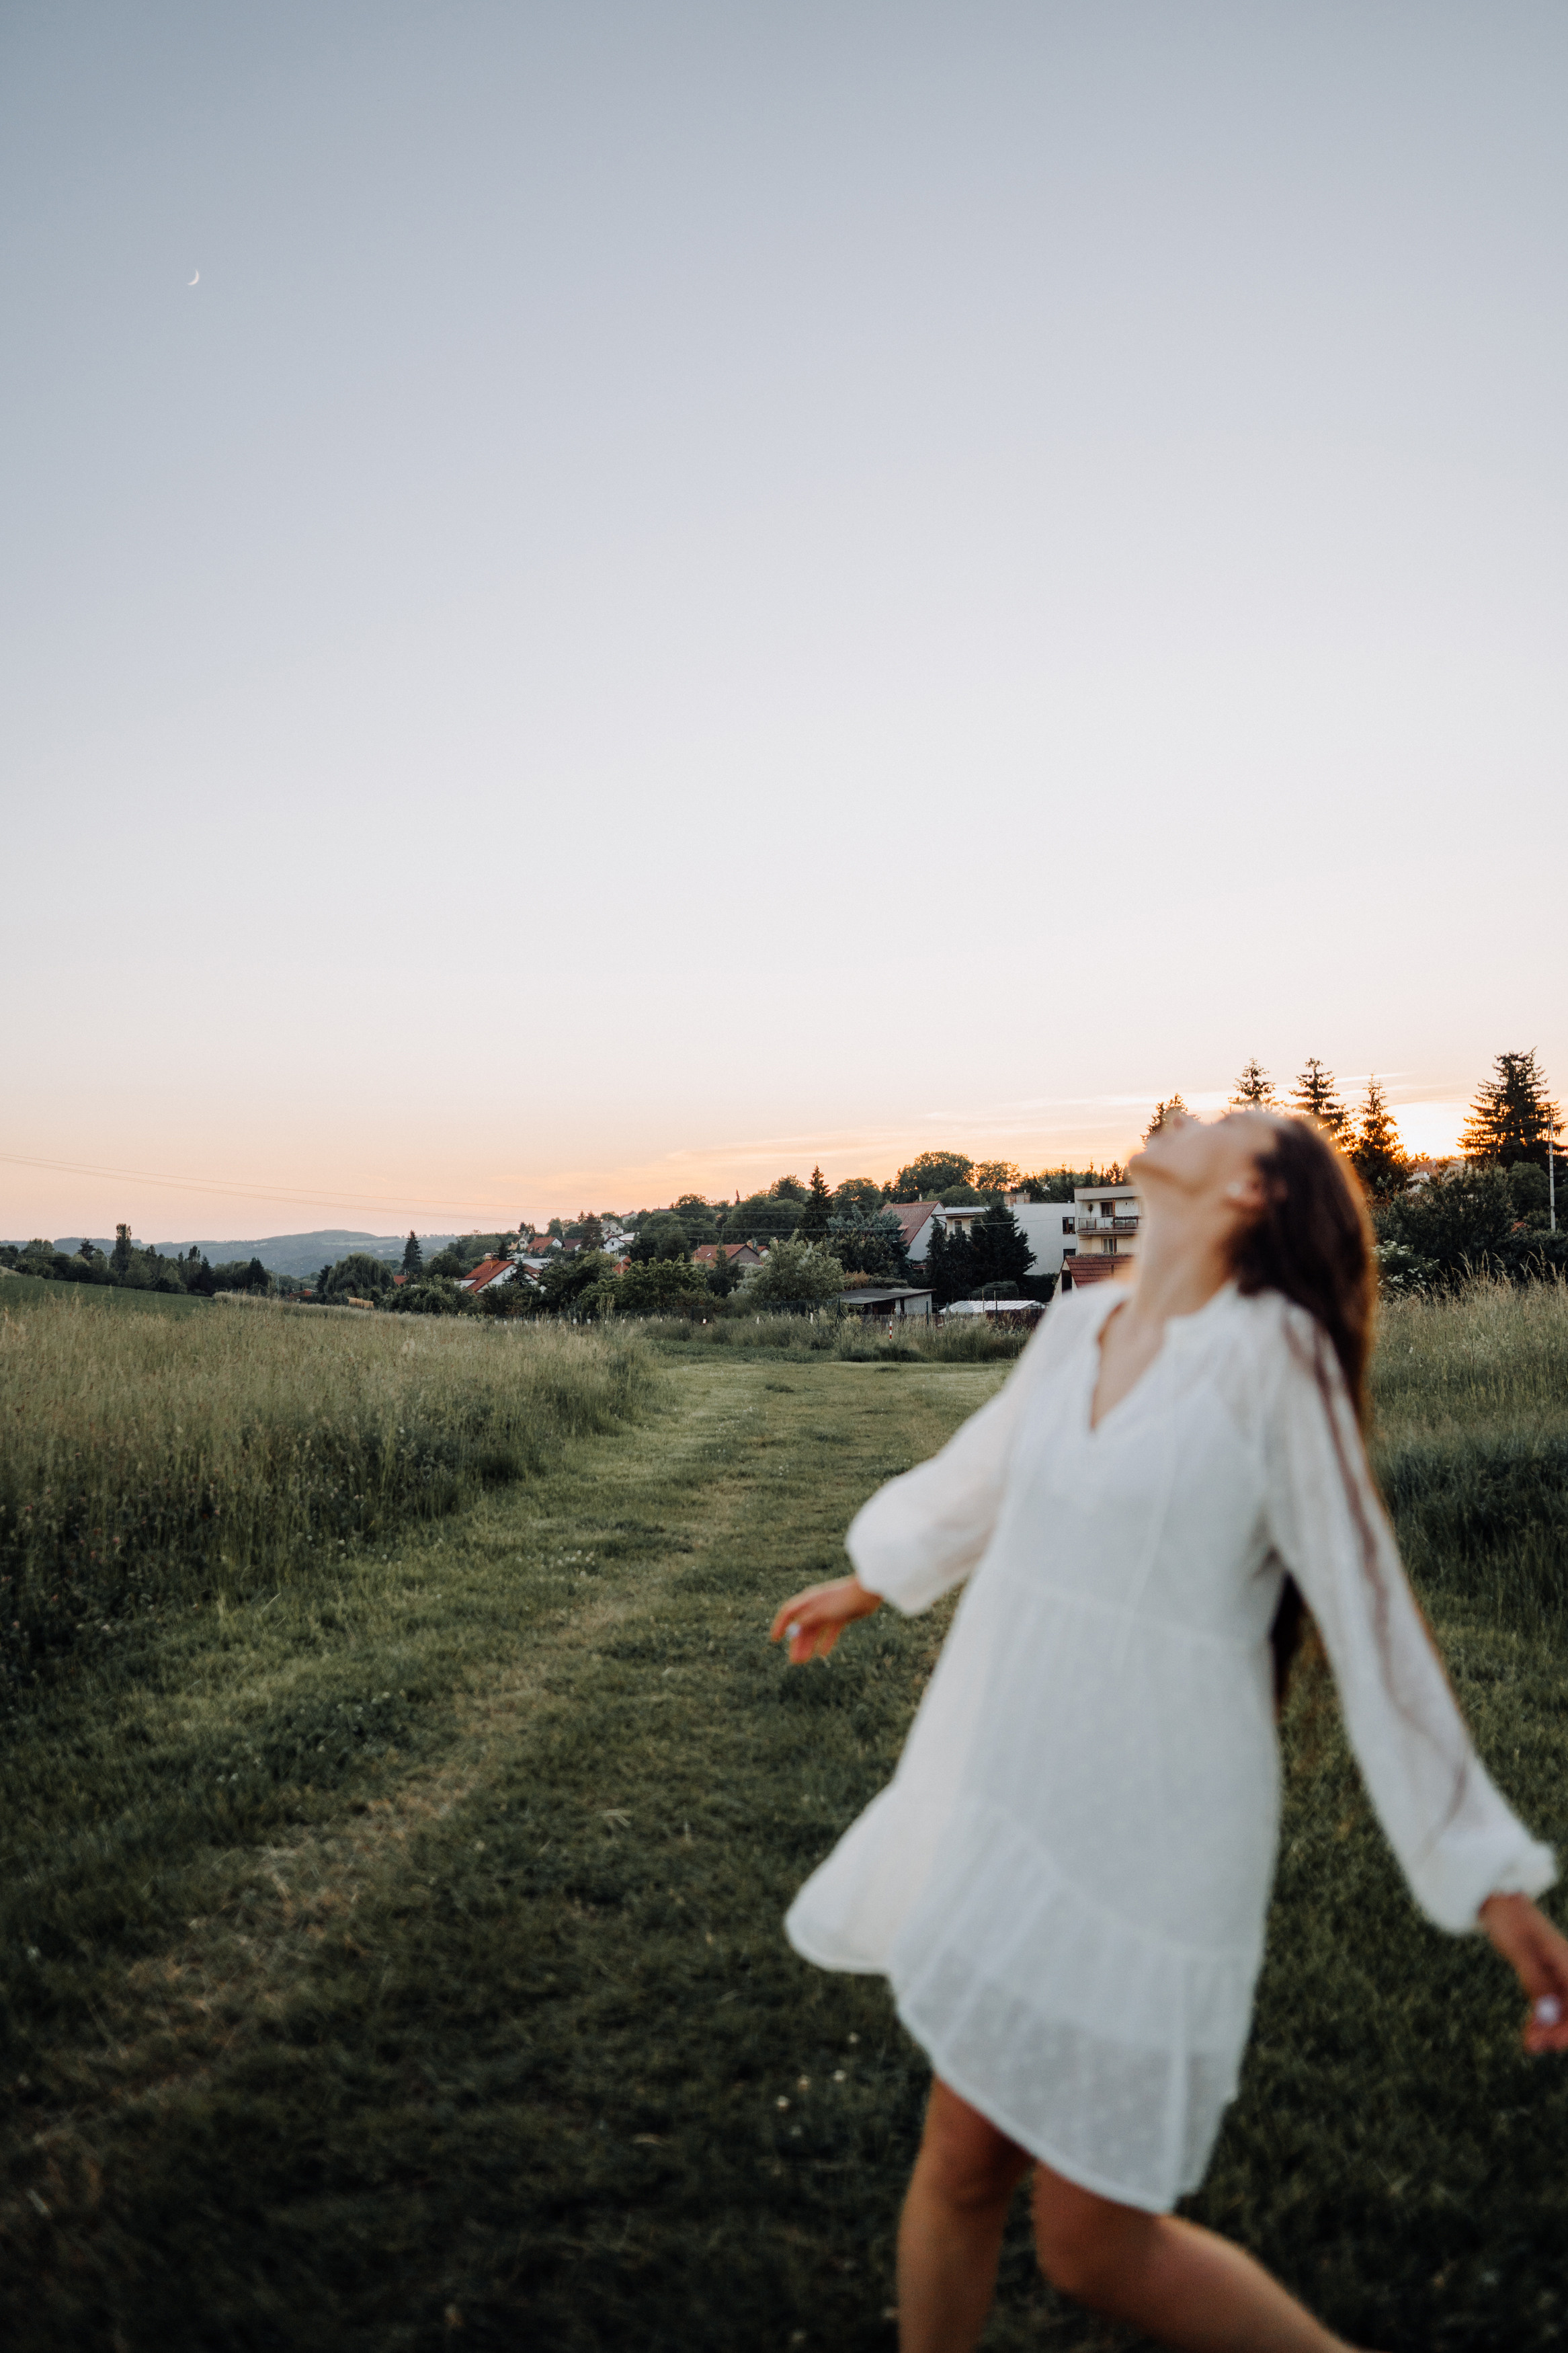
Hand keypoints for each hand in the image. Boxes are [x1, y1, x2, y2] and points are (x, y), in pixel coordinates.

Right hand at [770, 1575, 879, 1663]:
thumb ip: (807, 1620)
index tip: (775, 1640)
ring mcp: (828, 1611)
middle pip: (802, 1626)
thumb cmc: (842, 1599)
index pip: (789, 1612)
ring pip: (815, 1631)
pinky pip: (829, 1632)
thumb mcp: (821, 1611)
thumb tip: (793, 1630)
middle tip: (794, 1661)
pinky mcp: (841, 1617)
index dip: (780, 1625)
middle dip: (797, 1643)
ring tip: (804, 1661)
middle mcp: (816, 1605)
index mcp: (808, 1600)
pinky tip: (823, 1654)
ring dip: (809, 1646)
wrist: (867, 1594)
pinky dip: (825, 1642)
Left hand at [1479, 1893, 1567, 2053]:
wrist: (1497, 1900)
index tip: (1552, 2042)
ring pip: (1565, 2011)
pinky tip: (1531, 2031)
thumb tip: (1547, 2017)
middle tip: (1533, 2044)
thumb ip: (1535, 1981)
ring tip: (1529, 2042)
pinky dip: (1544, 2020)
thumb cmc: (1507, 1917)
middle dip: (1560, 2031)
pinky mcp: (1550, 1977)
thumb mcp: (1519, 1949)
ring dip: (1551, 2030)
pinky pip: (1554, 2005)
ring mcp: (1561, 1973)